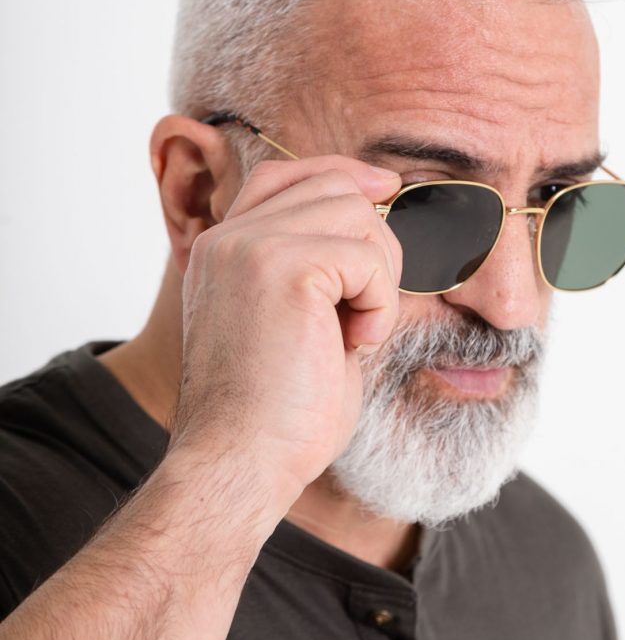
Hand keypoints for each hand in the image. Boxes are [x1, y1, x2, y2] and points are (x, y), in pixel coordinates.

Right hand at [169, 156, 402, 516]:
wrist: (240, 464)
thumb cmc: (275, 415)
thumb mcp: (293, 324)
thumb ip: (315, 269)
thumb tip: (373, 216)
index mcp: (223, 250)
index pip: (286, 176)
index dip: (342, 176)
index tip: (387, 191)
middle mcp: (228, 237)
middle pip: (334, 186)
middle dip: (374, 246)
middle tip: (363, 316)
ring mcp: (250, 246)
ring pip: (358, 212)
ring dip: (379, 277)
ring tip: (354, 334)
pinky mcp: (282, 266)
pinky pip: (368, 256)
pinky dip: (380, 304)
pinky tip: (354, 346)